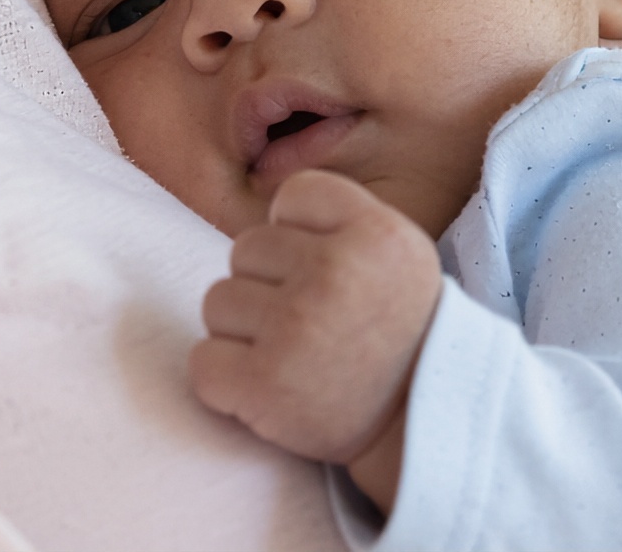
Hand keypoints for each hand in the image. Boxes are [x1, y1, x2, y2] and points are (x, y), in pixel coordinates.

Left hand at [188, 170, 443, 509]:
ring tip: (291, 355)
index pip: (294, 195)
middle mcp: (334, 272)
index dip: (299, 234)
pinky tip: (266, 386)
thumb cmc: (400, 334)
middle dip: (267, 285)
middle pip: (247, 248)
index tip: (326, 272)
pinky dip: (224, 379)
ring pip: (218, 301)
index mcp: (375, 233)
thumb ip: (342, 220)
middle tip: (310, 323)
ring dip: (244, 331)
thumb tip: (271, 211)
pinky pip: (202, 360)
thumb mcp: (400, 254)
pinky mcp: (262, 384)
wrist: (418, 425)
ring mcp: (295, 328)